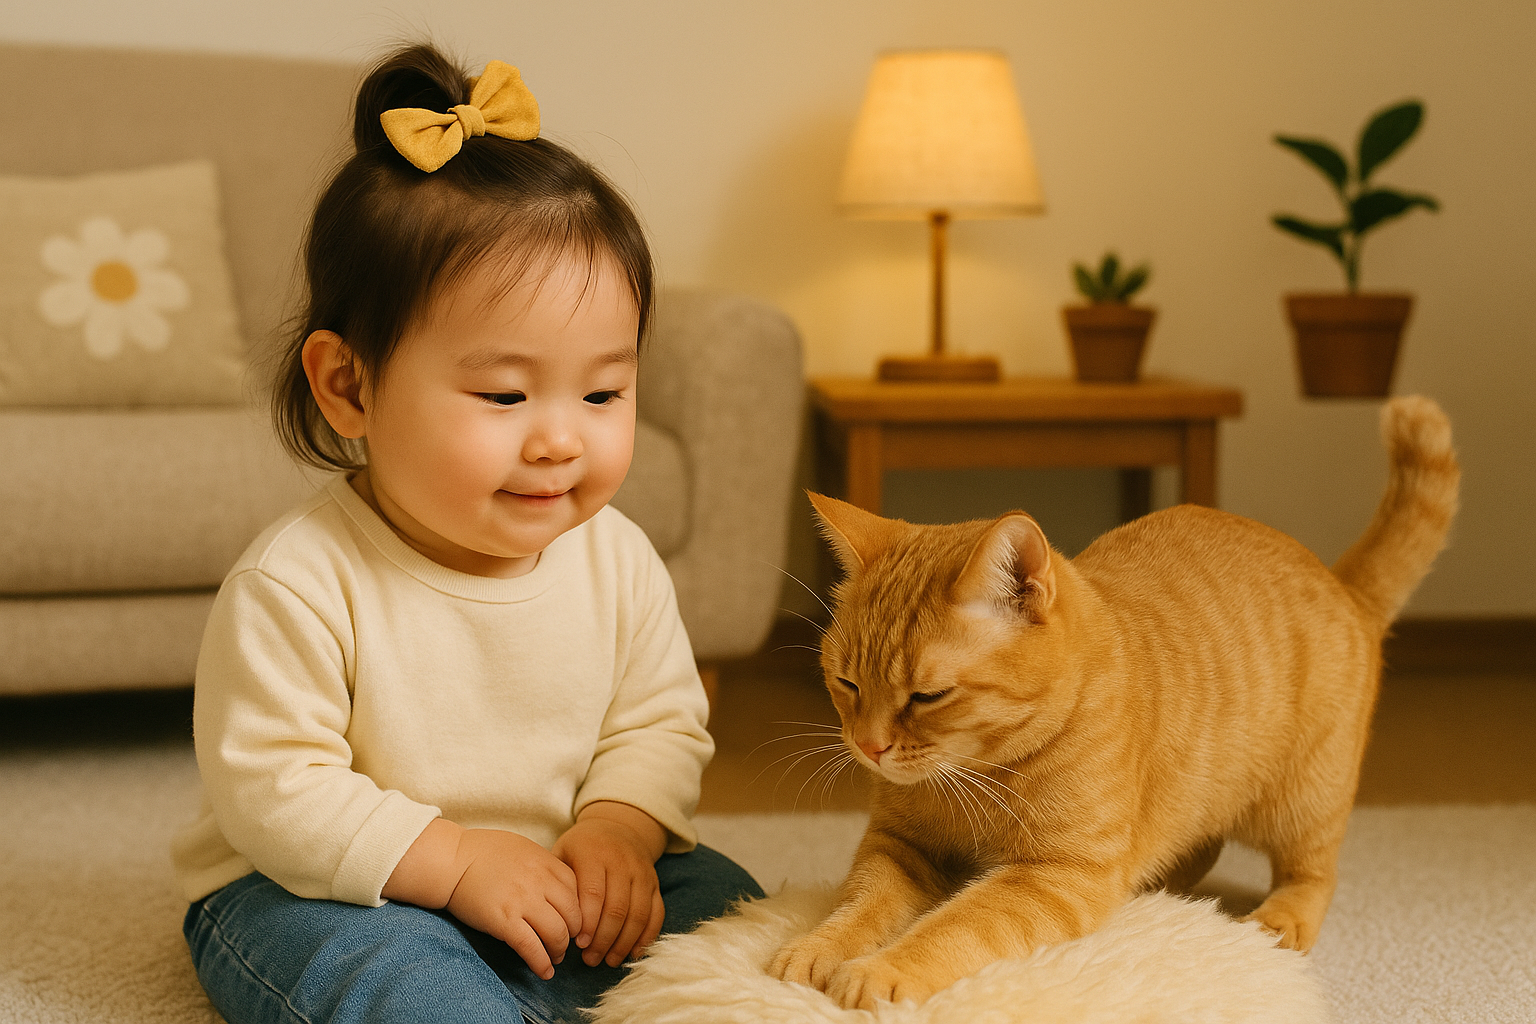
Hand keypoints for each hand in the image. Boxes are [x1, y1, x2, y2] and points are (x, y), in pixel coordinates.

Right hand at [384, 820, 581, 980]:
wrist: (452, 860)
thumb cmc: (484, 852)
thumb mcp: (524, 848)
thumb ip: (545, 866)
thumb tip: (559, 888)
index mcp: (546, 862)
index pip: (578, 891)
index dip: (580, 911)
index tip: (575, 922)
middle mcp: (539, 881)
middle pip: (573, 915)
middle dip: (574, 934)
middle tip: (567, 943)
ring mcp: (522, 902)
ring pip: (556, 934)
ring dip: (559, 951)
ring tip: (556, 958)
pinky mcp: (504, 921)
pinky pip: (531, 948)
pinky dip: (541, 963)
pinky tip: (545, 972)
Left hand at [552, 802, 666, 966]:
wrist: (618, 826)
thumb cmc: (582, 847)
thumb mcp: (563, 852)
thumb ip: (558, 882)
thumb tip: (551, 919)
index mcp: (594, 854)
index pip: (593, 893)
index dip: (587, 922)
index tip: (577, 944)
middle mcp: (622, 862)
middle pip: (617, 908)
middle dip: (603, 939)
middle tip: (590, 959)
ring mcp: (642, 873)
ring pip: (638, 914)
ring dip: (624, 943)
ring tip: (608, 961)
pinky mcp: (655, 884)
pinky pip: (656, 913)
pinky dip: (646, 937)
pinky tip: (633, 953)